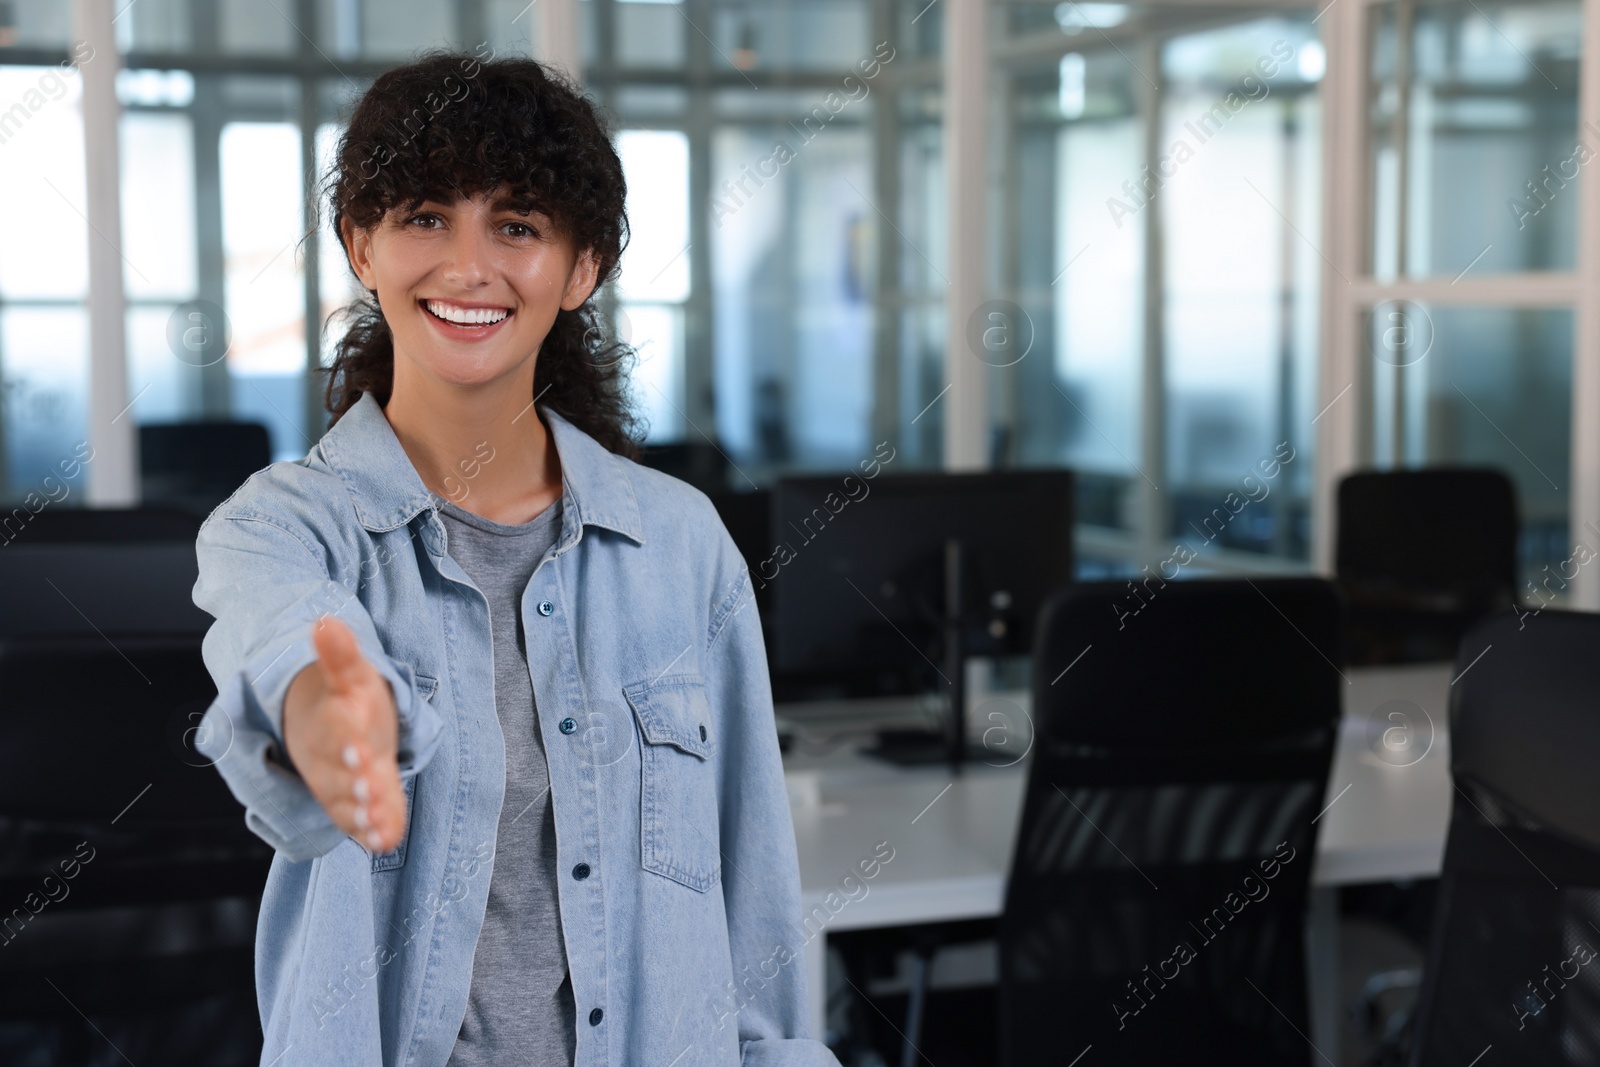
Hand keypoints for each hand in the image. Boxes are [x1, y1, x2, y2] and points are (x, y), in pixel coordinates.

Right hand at [282, 615, 406, 852]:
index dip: (346, 741)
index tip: (358, 751)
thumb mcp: (348, 672)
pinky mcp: (355, 803)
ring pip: (347, 802)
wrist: (318, 724)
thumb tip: (326, 622)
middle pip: (339, 773)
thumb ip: (340, 653)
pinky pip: (360, 820)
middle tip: (370, 792)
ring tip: (378, 825)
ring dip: (363, 814)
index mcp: (333, 720)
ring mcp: (342, 783)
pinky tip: (385, 842)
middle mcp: (332, 757)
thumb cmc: (343, 699)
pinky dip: (372, 832)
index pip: (336, 730)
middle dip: (354, 783)